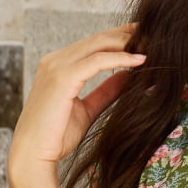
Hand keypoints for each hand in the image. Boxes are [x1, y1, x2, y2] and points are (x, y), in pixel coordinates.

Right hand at [7, 21, 147, 175]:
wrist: (33, 155)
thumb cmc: (55, 136)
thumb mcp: (87, 109)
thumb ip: (106, 91)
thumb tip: (128, 77)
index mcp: (59, 65)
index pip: (93, 45)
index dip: (119, 40)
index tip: (144, 39)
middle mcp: (55, 60)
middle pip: (98, 39)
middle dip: (127, 34)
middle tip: (154, 32)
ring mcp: (56, 66)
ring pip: (99, 44)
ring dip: (127, 43)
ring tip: (153, 43)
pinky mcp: (62, 77)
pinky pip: (97, 60)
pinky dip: (120, 58)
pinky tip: (140, 61)